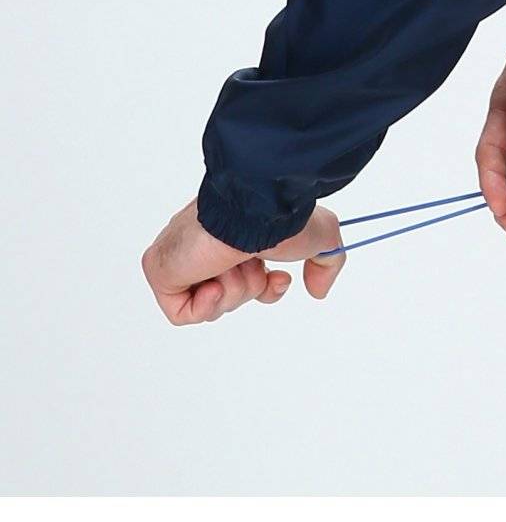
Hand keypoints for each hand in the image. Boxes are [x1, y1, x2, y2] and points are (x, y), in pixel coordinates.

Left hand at [140, 197, 345, 324]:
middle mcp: (205, 241)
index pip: (243, 272)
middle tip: (257, 268)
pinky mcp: (161, 269)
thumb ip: (327, 263)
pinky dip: (204, 305)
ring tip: (236, 264)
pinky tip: (216, 283)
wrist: (254, 209)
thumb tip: (318, 290)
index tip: (279, 279)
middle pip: (228, 291)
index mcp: (233, 230)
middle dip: (249, 287)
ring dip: (232, 290)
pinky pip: (182, 312)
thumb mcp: (321, 237)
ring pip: (208, 302)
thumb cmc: (282, 216)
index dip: (264, 287)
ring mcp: (182, 255)